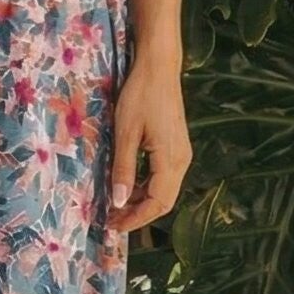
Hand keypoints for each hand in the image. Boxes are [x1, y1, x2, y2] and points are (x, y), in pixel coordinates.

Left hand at [106, 53, 189, 232]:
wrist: (159, 67)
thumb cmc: (140, 95)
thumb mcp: (125, 133)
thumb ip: (123, 169)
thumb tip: (119, 202)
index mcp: (171, 161)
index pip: (156, 203)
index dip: (135, 219)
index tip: (113, 226)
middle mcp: (181, 161)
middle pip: (163, 202)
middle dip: (138, 215)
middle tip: (111, 220)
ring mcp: (181, 154)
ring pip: (164, 190)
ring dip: (141, 202)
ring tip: (116, 206)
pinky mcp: (176, 147)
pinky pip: (163, 177)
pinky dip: (146, 187)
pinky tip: (127, 186)